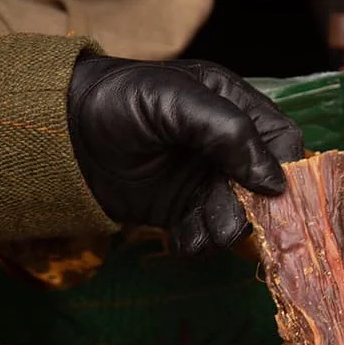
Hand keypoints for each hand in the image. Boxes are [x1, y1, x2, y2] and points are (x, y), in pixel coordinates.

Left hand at [67, 55, 303, 254]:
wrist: (61, 136)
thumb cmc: (116, 102)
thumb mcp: (173, 100)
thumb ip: (226, 131)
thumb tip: (273, 181)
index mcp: (231, 106)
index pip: (281, 141)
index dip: (281, 169)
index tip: (265, 192)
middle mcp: (224, 146)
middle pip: (263, 187)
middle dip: (246, 209)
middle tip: (222, 220)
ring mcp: (204, 180)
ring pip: (237, 217)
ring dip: (221, 231)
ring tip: (194, 231)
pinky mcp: (182, 210)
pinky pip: (205, 235)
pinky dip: (197, 243)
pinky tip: (179, 241)